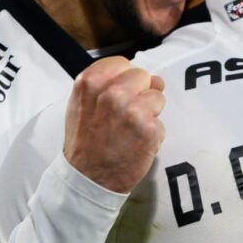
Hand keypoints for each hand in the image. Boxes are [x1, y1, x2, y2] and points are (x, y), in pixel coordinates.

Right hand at [63, 56, 165, 193]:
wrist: (87, 179)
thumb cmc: (85, 141)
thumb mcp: (81, 103)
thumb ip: (108, 84)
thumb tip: (151, 77)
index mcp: (91, 82)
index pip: (123, 63)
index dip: (124, 80)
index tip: (119, 94)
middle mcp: (112, 93)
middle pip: (143, 76)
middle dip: (139, 93)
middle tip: (125, 115)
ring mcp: (133, 111)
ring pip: (157, 97)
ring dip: (149, 113)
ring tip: (130, 130)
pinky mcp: (149, 130)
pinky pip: (161, 122)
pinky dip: (152, 134)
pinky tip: (136, 144)